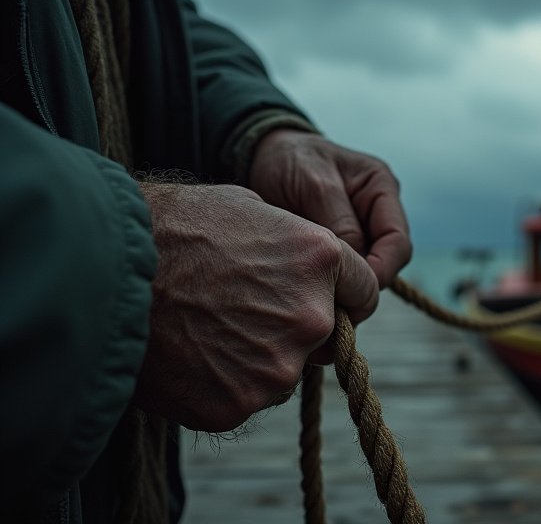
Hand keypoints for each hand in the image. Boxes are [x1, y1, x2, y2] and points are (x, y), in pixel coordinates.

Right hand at [134, 183, 377, 431]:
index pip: (365, 291)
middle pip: (325, 335)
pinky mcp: (240, 405)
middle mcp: (312, 316)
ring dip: (260, 356)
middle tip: (244, 310)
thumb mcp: (248, 209)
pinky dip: (224, 383)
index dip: (344, 294)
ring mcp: (278, 366)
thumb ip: (296, 242)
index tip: (323, 297)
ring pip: (285, 369)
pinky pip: (246, 397)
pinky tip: (190, 356)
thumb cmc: (171, 229)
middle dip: (296, 325)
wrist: (101, 272)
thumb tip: (314, 265)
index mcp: (321, 259)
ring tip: (207, 328)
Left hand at [248, 130, 411, 287]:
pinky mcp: (340, 243)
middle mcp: (378, 211)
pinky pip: (344, 270)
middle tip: (331, 296)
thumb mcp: (314, 184)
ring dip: (346, 282)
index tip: (353, 288)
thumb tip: (359, 269)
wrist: (261, 156)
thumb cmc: (288, 160)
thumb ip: (339, 223)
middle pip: (388, 260)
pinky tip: (310, 284)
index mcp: (381, 188)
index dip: (381, 269)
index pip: (398, 242)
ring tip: (316, 290)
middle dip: (364, 280)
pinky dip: (330, 280)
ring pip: (367, 269)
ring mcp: (360, 228)